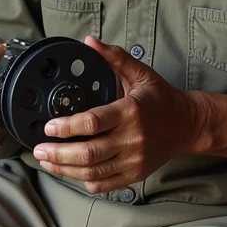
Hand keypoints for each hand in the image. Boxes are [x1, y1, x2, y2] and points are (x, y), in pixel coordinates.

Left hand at [32, 36, 199, 193]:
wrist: (187, 125)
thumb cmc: (160, 98)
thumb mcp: (141, 73)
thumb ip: (114, 57)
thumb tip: (90, 42)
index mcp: (130, 112)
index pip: (92, 123)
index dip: (67, 127)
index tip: (49, 126)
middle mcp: (132, 139)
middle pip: (88, 153)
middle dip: (58, 153)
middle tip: (39, 148)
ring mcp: (133, 161)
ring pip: (92, 172)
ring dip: (64, 169)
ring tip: (46, 160)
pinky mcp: (134, 175)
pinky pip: (104, 184)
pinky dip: (83, 179)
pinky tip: (69, 171)